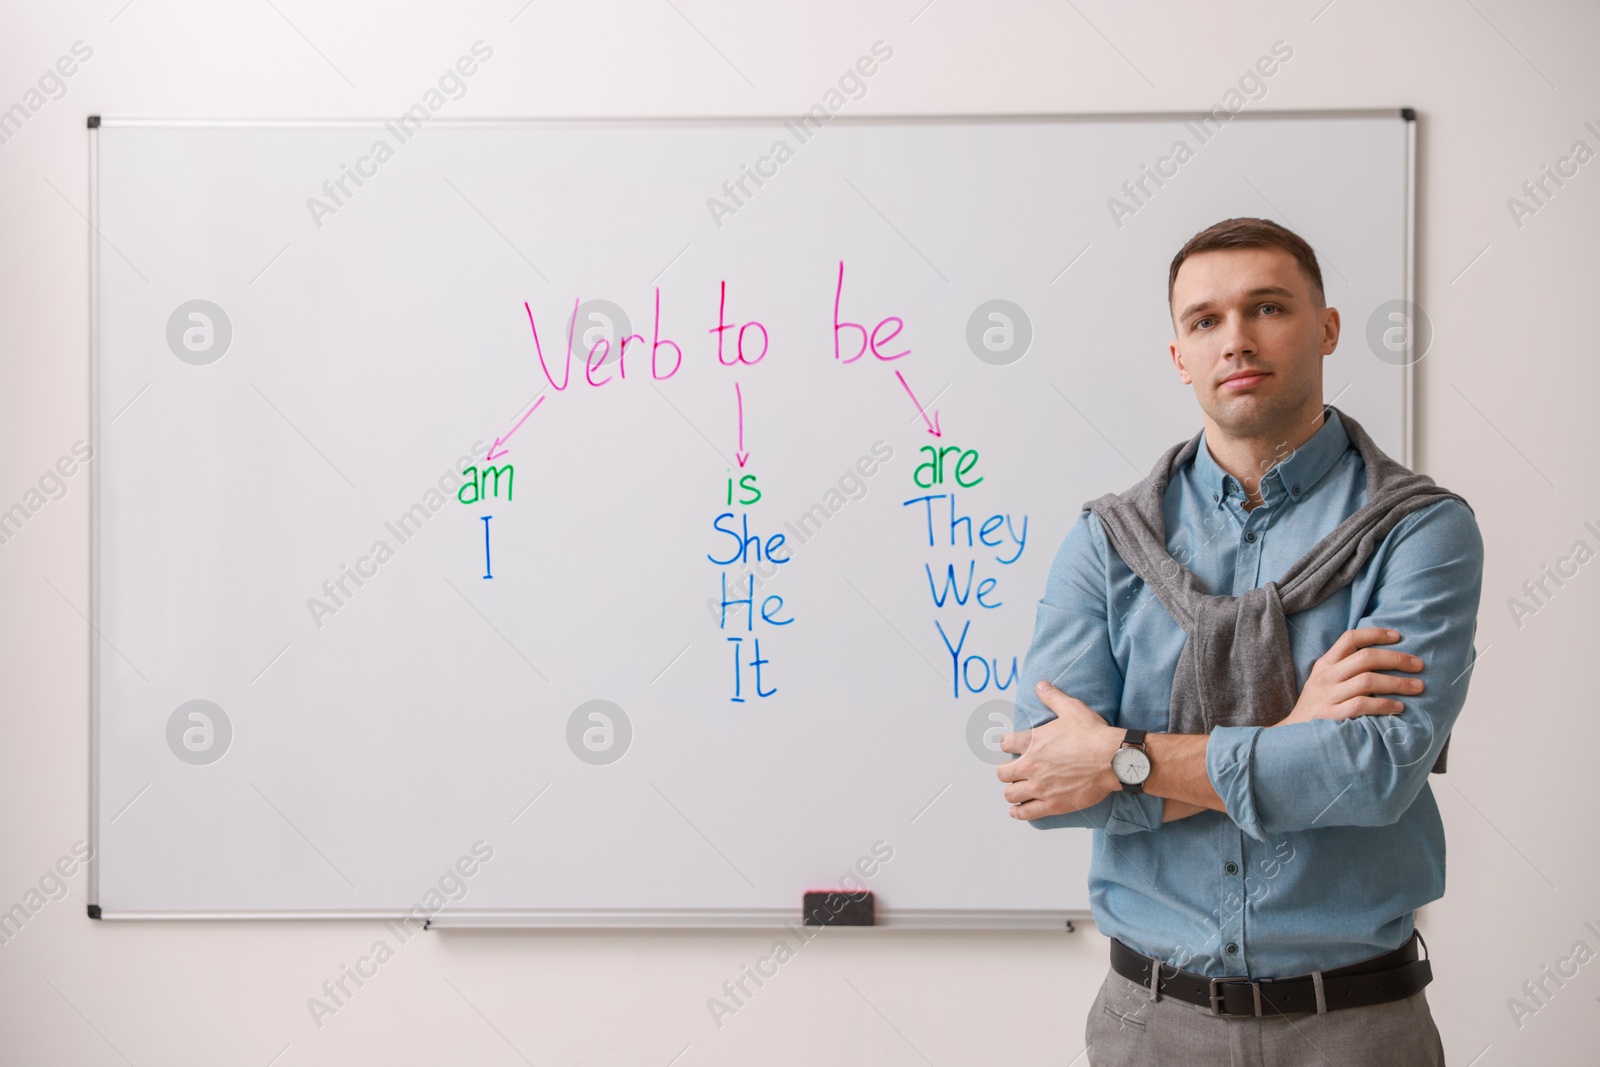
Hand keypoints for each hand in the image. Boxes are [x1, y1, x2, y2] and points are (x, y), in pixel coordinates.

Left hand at [996, 682, 1121, 819]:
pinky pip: (1026, 812)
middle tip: (1013, 771)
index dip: (1006, 745)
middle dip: (1006, 771)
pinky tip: (1016, 810)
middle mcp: (1030, 766)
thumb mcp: (1071, 709)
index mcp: (1032, 742)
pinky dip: (1019, 812)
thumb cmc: (1093, 735)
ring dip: (1012, 791)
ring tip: (1016, 789)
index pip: (1005, 744)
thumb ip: (1053, 697)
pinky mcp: (1052, 804)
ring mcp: (1040, 787)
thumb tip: (1041, 685)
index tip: (1009, 747)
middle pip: (1002, 773)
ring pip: (1010, 794)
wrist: (1113, 759)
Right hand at [1276, 627, 1423, 727]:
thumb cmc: (1318, 707)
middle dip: (1397, 659)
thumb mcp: (1324, 681)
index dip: (1376, 634)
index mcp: (1325, 664)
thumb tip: (1384, 658)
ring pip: (1368, 680)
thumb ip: (1345, 669)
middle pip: (1366, 657)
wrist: (1293, 736)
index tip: (1399, 636)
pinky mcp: (1332, 716)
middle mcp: (1326, 676)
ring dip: (1397, 683)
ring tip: (1417, 687)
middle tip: (1418, 664)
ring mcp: (1328, 696)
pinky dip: (1385, 705)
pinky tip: (1399, 707)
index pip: (1350, 638)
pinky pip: (1363, 705)